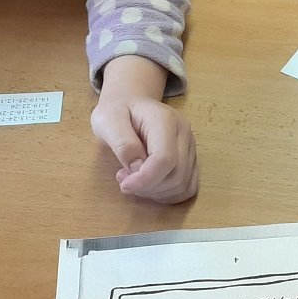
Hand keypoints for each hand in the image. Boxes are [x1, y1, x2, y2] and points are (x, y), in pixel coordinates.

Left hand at [92, 56, 197, 203]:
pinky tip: (149, 185)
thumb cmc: (117, 112)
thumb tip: (137, 168)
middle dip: (148, 187)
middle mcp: (184, 133)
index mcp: (165, 120)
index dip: (145, 179)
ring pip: (182, 185)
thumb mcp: (107, 121)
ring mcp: (190, 146)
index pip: (165, 159)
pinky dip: (167, 194)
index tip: (123, 183)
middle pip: (176, 175)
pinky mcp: (190, 159)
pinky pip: (186, 187)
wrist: (130, 103)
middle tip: (124, 178)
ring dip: (156, 192)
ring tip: (134, 179)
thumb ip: (122, 144)